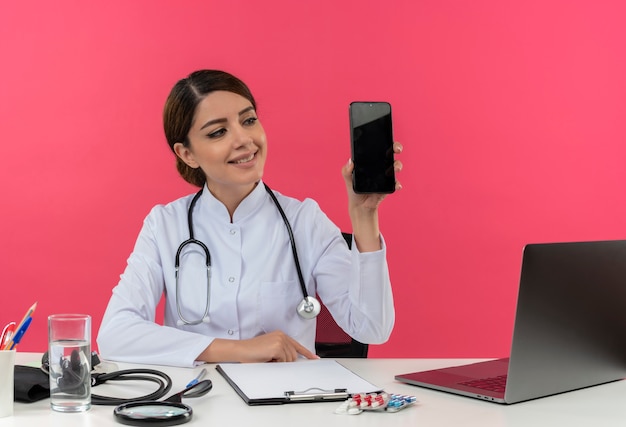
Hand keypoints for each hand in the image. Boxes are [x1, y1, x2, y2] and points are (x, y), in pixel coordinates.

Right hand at [200, 330, 318, 362]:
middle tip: (271, 360)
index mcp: (280, 335)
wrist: (240, 350)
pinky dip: (276, 363)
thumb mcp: (270, 350)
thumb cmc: (252, 352)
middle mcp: (281, 335)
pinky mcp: (278, 347)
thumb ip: (281, 352)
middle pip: (294, 355)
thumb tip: (291, 360)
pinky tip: (267, 358)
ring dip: (279, 363)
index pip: (297, 345)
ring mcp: (280, 340)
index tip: (314, 358)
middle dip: (285, 361)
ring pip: (289, 359)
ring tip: (267, 358)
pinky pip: (283, 361)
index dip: (307, 353)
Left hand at [341, 142, 402, 251]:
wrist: (359, 205)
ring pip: (396, 166)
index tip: (386, 138)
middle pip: (391, 153)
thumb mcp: (348, 178)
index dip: (384, 141)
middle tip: (396, 150)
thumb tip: (350, 161)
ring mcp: (386, 176)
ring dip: (397, 165)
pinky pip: (396, 183)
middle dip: (396, 148)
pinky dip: (397, 184)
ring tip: (394, 169)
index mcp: (371, 161)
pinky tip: (395, 185)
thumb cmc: (354, 189)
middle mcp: (381, 166)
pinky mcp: (389, 186)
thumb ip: (346, 170)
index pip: (379, 148)